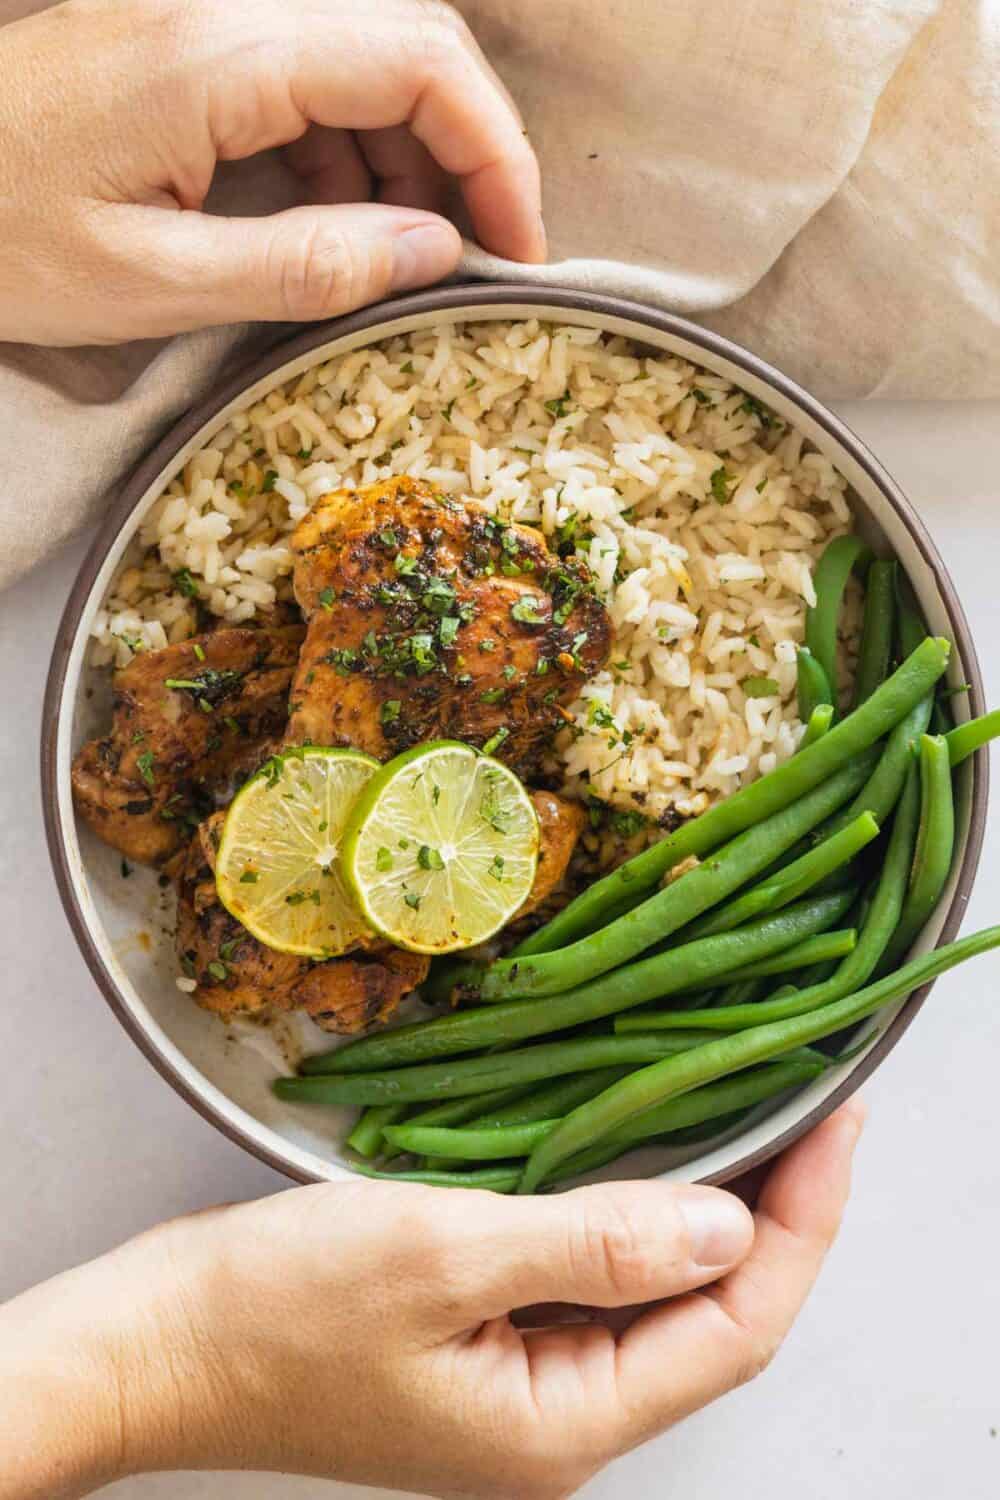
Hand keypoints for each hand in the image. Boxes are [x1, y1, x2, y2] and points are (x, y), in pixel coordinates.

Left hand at [0, 0, 543, 344]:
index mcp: (220, 51)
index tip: (516, 248)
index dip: (496, 150)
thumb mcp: (155, 283)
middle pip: (408, 42)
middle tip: (482, 258)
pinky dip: (351, 154)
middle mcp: (225, 6)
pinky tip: (342, 225)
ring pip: (366, 58)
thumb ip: (306, 266)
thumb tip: (433, 253)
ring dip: (412, 156)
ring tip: (410, 260)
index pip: (420, 57)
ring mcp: (205, 19)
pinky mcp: (188, 49)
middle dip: (469, 150)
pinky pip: (309, 80)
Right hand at [1, 1100, 862, 1499]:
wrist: (157, 1342)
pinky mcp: (487, 1342)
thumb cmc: (278, 1308)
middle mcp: (560, 1419)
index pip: (735, 1325)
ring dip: (707, 1211)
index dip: (804, 1222)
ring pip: (655, 1297)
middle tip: (810, 1104)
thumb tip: (732, 1227)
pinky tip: (644, 1155)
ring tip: (754, 1116)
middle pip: (709, 1318)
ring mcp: (522, 1384)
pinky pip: (593, 1281)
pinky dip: (633, 1217)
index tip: (840, 1120)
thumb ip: (596, 1243)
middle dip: (775, 1214)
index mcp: (564, 1423)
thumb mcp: (443, 1256)